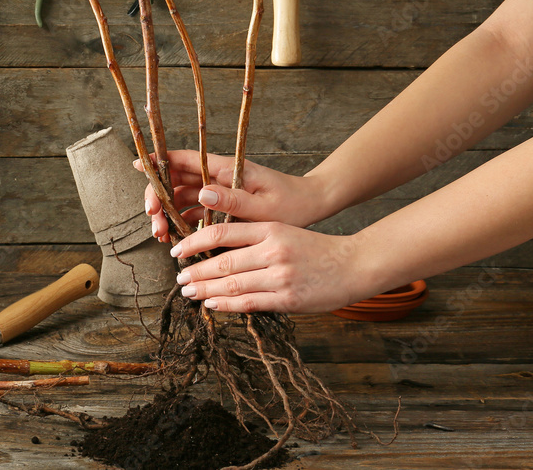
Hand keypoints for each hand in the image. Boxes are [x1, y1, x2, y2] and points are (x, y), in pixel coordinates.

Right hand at [134, 150, 331, 241]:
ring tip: (161, 236)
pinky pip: (193, 210)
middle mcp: (217, 176)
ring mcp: (218, 190)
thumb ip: (232, 200)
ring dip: (166, 214)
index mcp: (225, 169)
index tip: (137, 165)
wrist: (310, 207)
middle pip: (175, 180)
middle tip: (153, 221)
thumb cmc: (291, 204)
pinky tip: (175, 238)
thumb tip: (201, 193)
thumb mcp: (263, 206)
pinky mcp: (221, 204)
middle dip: (158, 198)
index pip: (184, 159)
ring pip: (180, 197)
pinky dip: (180, 222)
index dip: (158, 160)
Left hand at [171, 222, 371, 313]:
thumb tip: (214, 250)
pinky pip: (249, 303)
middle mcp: (273, 250)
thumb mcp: (283, 232)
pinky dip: (226, 304)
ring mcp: (280, 276)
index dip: (195, 242)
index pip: (222, 232)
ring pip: (233, 284)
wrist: (353, 264)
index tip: (178, 250)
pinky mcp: (288, 299)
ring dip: (206, 290)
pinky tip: (211, 304)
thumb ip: (252, 239)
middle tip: (179, 277)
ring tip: (189, 291)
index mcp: (270, 228)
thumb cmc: (314, 249)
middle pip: (223, 261)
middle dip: (196, 271)